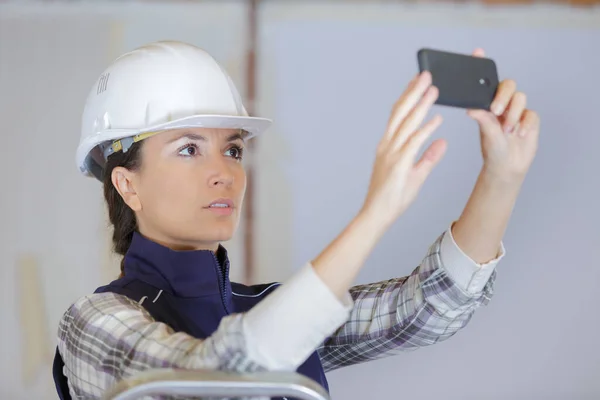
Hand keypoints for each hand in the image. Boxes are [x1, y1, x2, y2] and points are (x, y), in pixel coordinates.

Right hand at [361, 71, 446, 228]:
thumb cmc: (391, 197)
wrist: (377, 215)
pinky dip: (425, 129)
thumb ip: (429, 156)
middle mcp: (388, 145)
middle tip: (426, 74)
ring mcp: (392, 153)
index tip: (417, 81)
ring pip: (407, 123)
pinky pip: (414, 142)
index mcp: (388, 145)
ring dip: (421, 104)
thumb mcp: (416, 174)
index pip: (398, 115)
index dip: (408, 97)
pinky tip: (437, 119)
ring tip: (434, 88)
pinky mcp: (399, 164)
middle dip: (414, 92)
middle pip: (401, 112)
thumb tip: (442, 142)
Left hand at [467, 48, 539, 182]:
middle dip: (503, 96)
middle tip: (496, 111)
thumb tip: (471, 108)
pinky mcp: (530, 119)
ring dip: (513, 115)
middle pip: (508, 85)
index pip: (486, 81)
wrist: (508, 166)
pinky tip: (519, 134)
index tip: (477, 52)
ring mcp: (518, 110)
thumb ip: (482, 119)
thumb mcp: (486, 134)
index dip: (482, 65)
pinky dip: (524, 124)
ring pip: (520, 98)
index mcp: (488, 103)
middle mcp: (503, 103)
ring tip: (507, 131)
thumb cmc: (492, 149)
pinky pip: (530, 114)